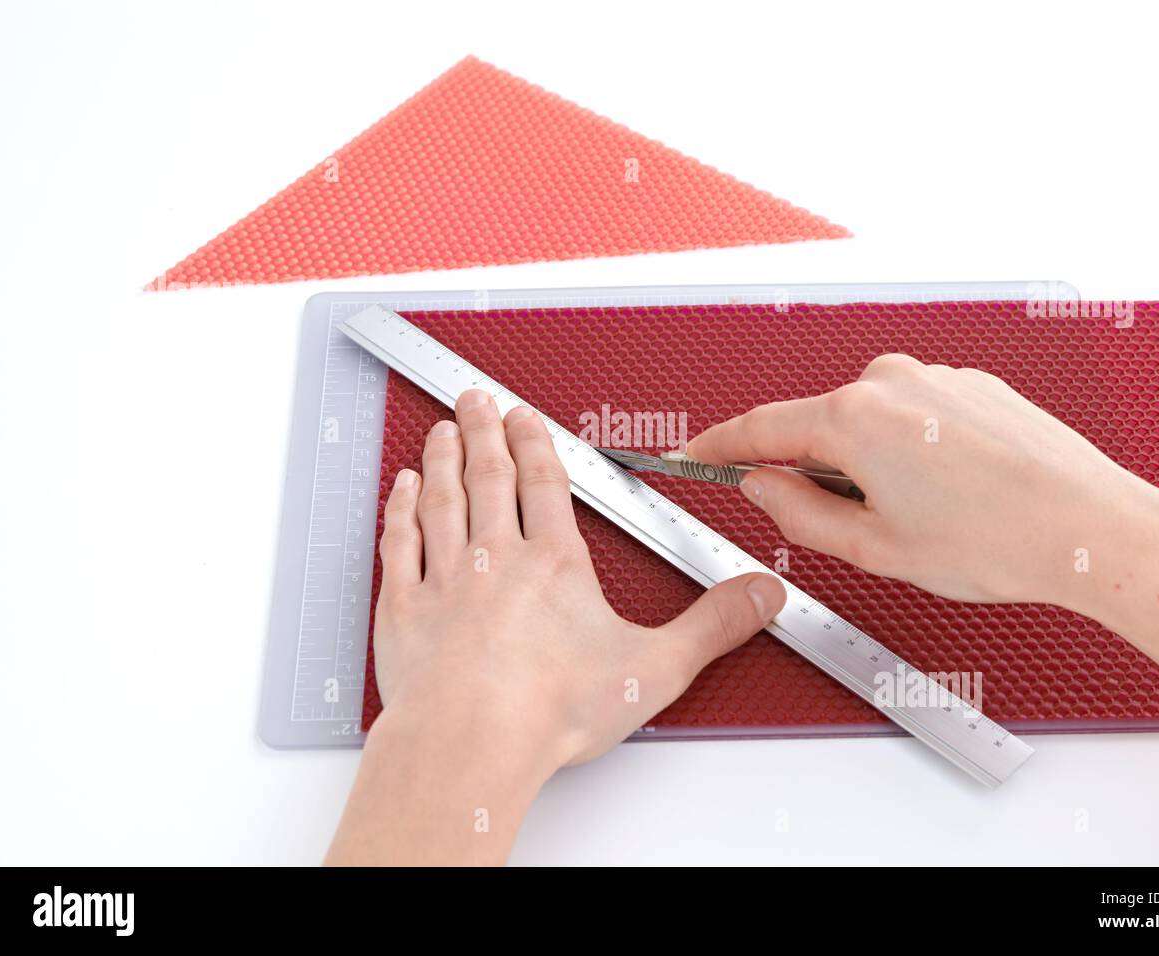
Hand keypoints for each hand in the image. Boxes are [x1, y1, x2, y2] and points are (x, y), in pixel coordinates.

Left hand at [327, 389, 784, 864]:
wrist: (470, 743)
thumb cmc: (550, 710)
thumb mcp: (655, 667)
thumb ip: (712, 626)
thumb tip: (759, 595)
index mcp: (553, 563)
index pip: (543, 484)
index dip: (534, 444)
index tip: (524, 417)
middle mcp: (495, 558)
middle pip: (488, 477)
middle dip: (483, 433)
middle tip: (474, 401)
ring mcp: (444, 579)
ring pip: (441, 500)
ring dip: (441, 460)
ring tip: (440, 431)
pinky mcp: (403, 610)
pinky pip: (399, 544)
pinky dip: (399, 511)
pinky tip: (401, 490)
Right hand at [689, 354, 1158, 777]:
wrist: (1094, 528)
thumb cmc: (1000, 541)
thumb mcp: (874, 548)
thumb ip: (798, 513)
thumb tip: (763, 487)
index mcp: (854, 418)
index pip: (759, 427)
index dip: (718, 447)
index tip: (693, 455)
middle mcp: (891, 382)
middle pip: (817, 426)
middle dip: (815, 472)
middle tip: (847, 529)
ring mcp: (936, 378)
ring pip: (869, 425)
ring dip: (869, 466)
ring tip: (922, 520)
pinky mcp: (972, 385)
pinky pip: (913, 417)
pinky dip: (910, 453)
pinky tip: (950, 496)